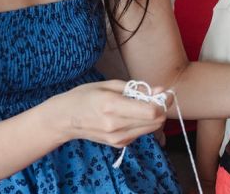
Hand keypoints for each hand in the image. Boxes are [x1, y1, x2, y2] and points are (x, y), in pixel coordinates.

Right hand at [48, 80, 169, 146]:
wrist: (64, 119)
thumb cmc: (85, 96)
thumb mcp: (109, 85)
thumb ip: (137, 89)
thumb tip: (161, 91)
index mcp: (112, 106)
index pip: (151, 112)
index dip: (163, 101)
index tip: (165, 92)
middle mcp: (116, 126)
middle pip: (156, 121)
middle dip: (161, 108)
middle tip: (156, 96)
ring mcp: (117, 138)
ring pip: (152, 128)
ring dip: (153, 116)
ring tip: (140, 104)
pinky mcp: (119, 144)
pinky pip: (141, 132)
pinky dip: (142, 122)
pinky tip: (130, 115)